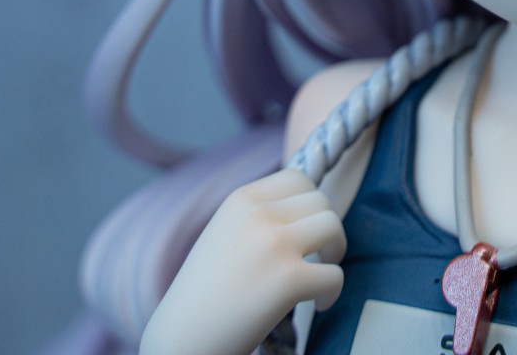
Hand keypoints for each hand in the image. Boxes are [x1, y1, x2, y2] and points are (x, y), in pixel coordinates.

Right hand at [140, 168, 346, 354]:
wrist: (181, 339)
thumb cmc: (204, 294)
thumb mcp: (224, 234)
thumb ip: (258, 216)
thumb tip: (308, 206)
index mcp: (240, 199)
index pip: (298, 178)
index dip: (311, 204)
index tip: (306, 230)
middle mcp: (257, 214)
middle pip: (321, 200)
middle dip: (326, 228)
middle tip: (317, 256)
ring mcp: (274, 244)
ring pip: (333, 227)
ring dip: (334, 252)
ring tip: (319, 274)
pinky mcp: (289, 279)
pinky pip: (335, 274)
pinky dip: (332, 291)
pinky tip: (317, 303)